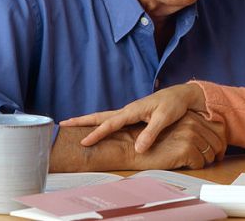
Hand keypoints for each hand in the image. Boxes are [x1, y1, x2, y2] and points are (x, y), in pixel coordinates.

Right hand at [51, 111, 224, 171]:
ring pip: (105, 117)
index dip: (97, 133)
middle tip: (63, 124)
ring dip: (88, 121)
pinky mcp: (133, 115)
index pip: (111, 123)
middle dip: (82, 120)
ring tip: (72, 125)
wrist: (181, 95)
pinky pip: (112, 119)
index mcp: (133, 110)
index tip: (83, 142)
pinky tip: (95, 128)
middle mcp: (128, 110)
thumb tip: (139, 149)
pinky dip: (100, 122)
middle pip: (101, 116)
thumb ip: (151, 132)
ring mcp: (129, 112)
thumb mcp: (165, 118)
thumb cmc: (174, 105)